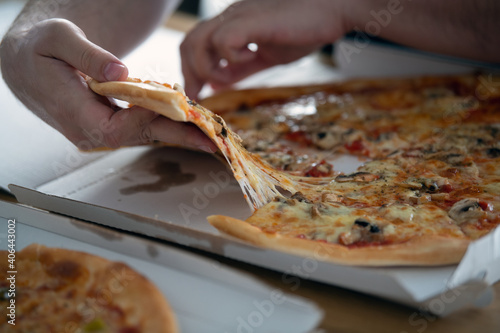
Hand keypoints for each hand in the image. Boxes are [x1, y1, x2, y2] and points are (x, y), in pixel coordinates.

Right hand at [1, 18, 216, 151]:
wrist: (27, 66)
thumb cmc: (39, 50)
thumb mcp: (57, 40)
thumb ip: (87, 55)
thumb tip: (120, 72)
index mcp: (74, 115)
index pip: (117, 128)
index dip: (147, 120)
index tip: (175, 107)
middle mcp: (89, 132)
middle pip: (139, 137)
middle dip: (176, 136)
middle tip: (210, 138)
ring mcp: (100, 131)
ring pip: (144, 135)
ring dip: (176, 134)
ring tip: (208, 134)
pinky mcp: (110, 126)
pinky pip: (142, 128)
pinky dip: (166, 124)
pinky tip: (188, 125)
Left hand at [181, 0, 346, 98]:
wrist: (333, 8)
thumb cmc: (305, 30)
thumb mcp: (266, 56)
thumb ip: (241, 68)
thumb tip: (220, 82)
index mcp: (231, 24)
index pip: (195, 44)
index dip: (191, 69)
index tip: (199, 92)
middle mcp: (229, 17)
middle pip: (189, 42)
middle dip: (190, 73)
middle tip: (200, 95)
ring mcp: (238, 17)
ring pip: (198, 41)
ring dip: (207, 68)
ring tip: (227, 79)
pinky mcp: (252, 21)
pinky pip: (224, 41)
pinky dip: (231, 57)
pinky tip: (250, 58)